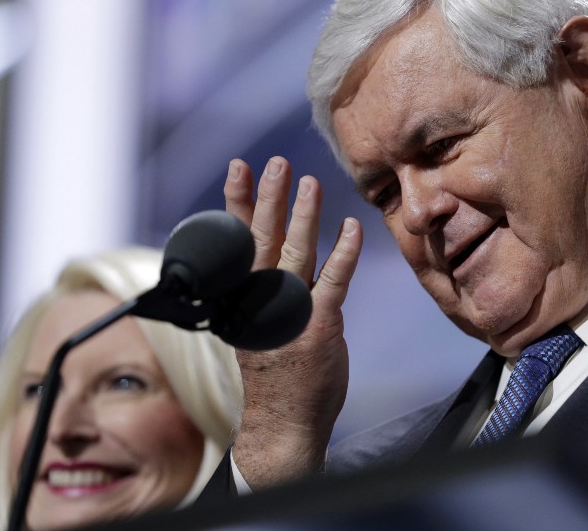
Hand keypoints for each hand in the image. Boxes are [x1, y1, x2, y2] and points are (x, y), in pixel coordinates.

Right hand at [224, 156, 361, 488]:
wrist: (282, 424)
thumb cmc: (271, 377)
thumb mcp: (252, 329)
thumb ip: (265, 290)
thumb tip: (281, 253)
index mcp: (240, 299)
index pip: (238, 242)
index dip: (236, 203)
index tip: (238, 169)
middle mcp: (259, 302)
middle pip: (262, 240)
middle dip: (268, 198)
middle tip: (275, 164)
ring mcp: (289, 313)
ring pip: (296, 253)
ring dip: (305, 215)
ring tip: (310, 182)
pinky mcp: (320, 325)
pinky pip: (334, 280)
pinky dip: (344, 251)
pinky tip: (351, 226)